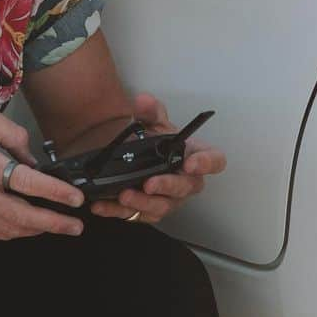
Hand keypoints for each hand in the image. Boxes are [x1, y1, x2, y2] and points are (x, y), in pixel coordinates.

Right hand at [0, 105, 85, 239]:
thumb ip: (11, 132)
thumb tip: (33, 159)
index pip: (28, 183)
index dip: (56, 193)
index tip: (75, 199)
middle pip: (24, 217)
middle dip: (55, 223)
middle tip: (76, 226)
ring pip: (11, 230)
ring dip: (38, 230)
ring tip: (58, 226)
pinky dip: (16, 231)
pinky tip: (28, 226)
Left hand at [88, 91, 226, 223]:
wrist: (134, 155)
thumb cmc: (155, 142)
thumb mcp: (153, 123)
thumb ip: (150, 112)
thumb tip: (144, 100)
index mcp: (196, 157)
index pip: (214, 161)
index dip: (207, 164)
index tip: (191, 163)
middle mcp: (186, 182)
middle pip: (186, 188)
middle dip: (168, 186)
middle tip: (150, 184)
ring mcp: (169, 199)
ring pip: (161, 206)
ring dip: (142, 203)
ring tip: (124, 195)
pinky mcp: (147, 211)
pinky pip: (134, 215)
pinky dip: (116, 211)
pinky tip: (102, 206)